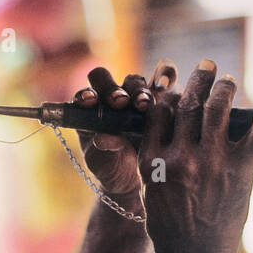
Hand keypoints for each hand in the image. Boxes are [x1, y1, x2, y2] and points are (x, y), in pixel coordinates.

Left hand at [73, 66, 164, 200]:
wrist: (138, 177)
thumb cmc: (113, 168)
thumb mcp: (104, 164)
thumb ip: (102, 151)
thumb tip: (101, 138)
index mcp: (89, 112)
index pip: (84, 95)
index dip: (86, 95)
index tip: (90, 102)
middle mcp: (110, 98)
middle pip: (107, 80)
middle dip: (113, 90)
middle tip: (121, 102)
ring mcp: (134, 95)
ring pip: (134, 81)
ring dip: (138, 91)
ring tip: (144, 105)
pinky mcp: (158, 96)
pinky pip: (163, 79)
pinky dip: (166, 75)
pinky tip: (168, 82)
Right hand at [138, 59, 252, 252]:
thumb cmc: (171, 232)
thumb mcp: (152, 194)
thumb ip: (158, 163)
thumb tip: (168, 138)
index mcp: (154, 162)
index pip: (159, 112)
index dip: (168, 90)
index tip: (174, 80)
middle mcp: (181, 157)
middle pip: (189, 104)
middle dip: (199, 79)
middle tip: (207, 66)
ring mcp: (212, 162)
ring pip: (219, 110)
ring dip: (226, 88)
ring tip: (229, 80)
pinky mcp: (240, 171)